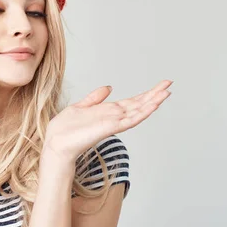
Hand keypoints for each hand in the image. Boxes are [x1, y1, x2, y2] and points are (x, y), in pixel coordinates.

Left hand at [43, 79, 172, 162]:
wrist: (56, 143)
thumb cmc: (65, 129)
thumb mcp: (81, 106)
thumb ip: (96, 97)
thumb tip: (108, 87)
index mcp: (109, 111)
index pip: (133, 101)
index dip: (147, 93)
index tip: (160, 85)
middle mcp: (115, 117)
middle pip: (139, 104)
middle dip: (155, 94)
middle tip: (169, 83)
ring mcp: (114, 123)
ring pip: (138, 111)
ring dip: (153, 102)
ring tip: (166, 92)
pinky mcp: (110, 128)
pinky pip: (130, 120)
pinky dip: (142, 113)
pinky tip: (152, 106)